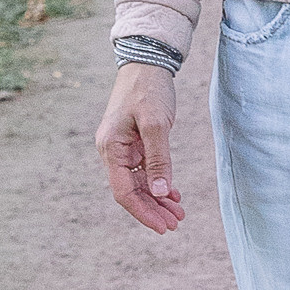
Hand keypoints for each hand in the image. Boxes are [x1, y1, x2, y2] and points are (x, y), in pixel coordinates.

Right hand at [97, 61, 183, 231]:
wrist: (146, 62)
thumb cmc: (149, 89)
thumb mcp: (156, 124)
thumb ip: (158, 160)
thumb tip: (160, 192)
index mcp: (111, 147)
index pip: (123, 191)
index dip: (143, 212)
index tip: (163, 226)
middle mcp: (112, 151)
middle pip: (131, 190)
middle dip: (153, 209)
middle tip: (177, 222)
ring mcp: (122, 148)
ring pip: (139, 183)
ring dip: (158, 198)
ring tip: (178, 212)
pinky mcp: (134, 143)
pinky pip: (144, 170)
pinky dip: (159, 183)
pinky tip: (173, 194)